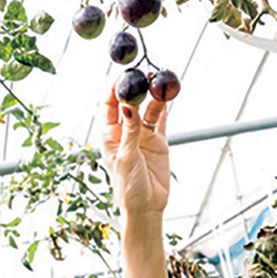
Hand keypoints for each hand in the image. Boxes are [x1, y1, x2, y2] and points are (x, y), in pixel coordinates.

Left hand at [102, 86, 169, 218]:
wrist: (147, 206)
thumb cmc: (128, 188)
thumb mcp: (127, 157)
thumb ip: (129, 132)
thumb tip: (127, 106)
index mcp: (110, 137)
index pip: (109, 108)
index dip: (114, 91)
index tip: (121, 75)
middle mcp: (125, 134)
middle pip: (129, 104)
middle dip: (134, 88)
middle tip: (142, 71)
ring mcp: (142, 136)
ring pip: (147, 109)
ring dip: (152, 95)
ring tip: (157, 78)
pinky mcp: (158, 142)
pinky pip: (161, 119)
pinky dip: (165, 106)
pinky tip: (167, 92)